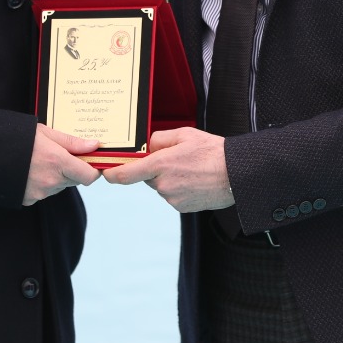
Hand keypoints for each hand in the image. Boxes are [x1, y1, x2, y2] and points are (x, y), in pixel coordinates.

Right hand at [23, 124, 101, 205]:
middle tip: (59, 155)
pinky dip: (42, 183)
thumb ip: (72, 142)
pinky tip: (30, 171)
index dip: (93, 170)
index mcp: (58, 161)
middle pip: (74, 180)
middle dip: (72, 169)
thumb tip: (94, 145)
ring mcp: (40, 192)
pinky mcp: (29, 199)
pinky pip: (44, 192)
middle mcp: (51, 180)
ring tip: (40, 161)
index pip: (89, 176)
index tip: (91, 161)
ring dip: (56, 176)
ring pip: (59, 186)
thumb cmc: (16, 138)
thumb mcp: (45, 133)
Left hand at [102, 127, 231, 212]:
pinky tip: (196, 180)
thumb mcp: (184, 134)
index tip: (106, 172)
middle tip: (176, 159)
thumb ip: (159, 139)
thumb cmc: (212, 151)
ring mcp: (173, 198)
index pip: (125, 174)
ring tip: (192, 169)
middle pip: (147, 178)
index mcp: (160, 165)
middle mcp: (163, 185)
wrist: (237, 174)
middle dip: (155, 169)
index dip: (112, 174)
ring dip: (169, 179)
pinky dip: (180, 188)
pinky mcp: (182, 207)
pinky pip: (173, 196)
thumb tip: (147, 148)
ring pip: (161, 187)